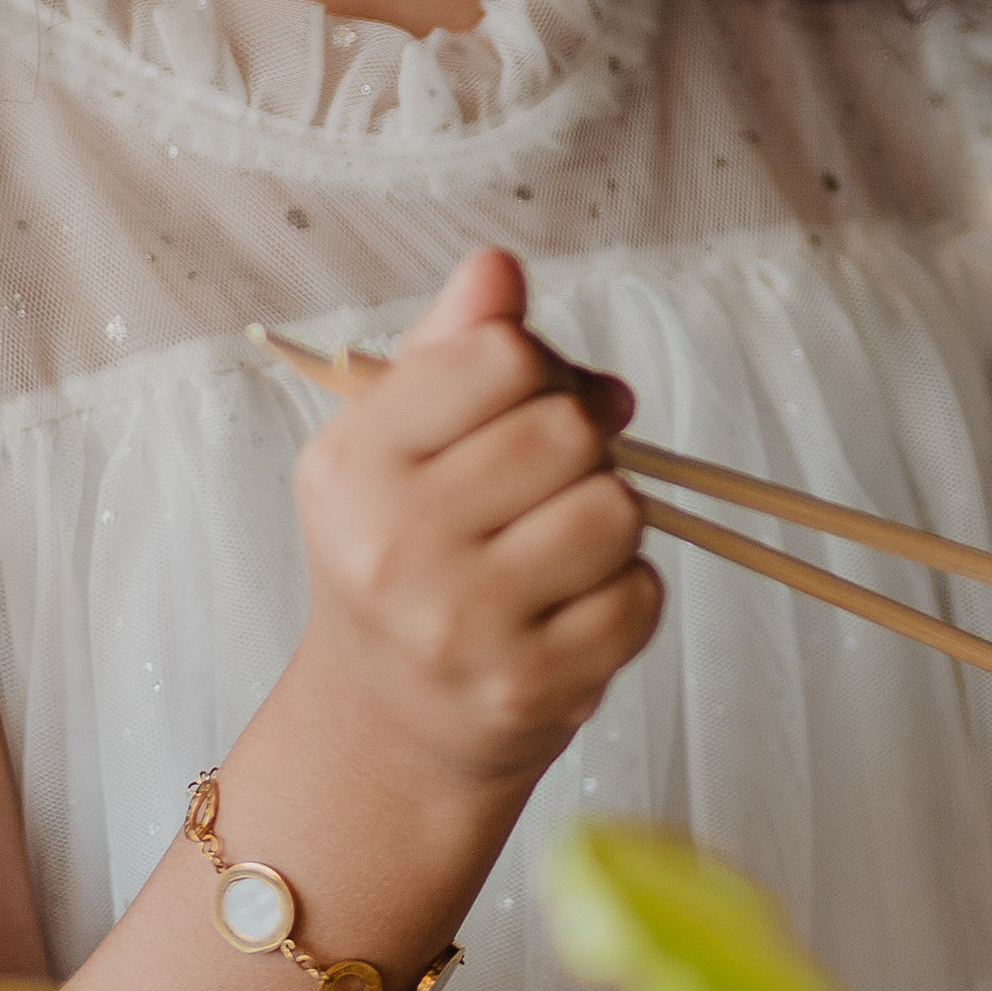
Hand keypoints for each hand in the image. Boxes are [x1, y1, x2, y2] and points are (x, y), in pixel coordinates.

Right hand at [290, 248, 659, 793]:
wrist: (388, 724)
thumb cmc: (404, 555)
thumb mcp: (396, 443)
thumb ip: (450, 345)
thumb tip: (498, 265)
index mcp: (352, 464)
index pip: (500, 353)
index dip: (537, 366)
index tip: (526, 399)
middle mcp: (394, 546)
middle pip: (568, 430)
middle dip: (580, 444)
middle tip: (548, 480)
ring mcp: (462, 626)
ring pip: (617, 510)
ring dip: (607, 518)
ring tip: (557, 545)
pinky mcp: (530, 688)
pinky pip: (639, 594)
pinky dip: (623, 591)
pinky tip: (568, 607)